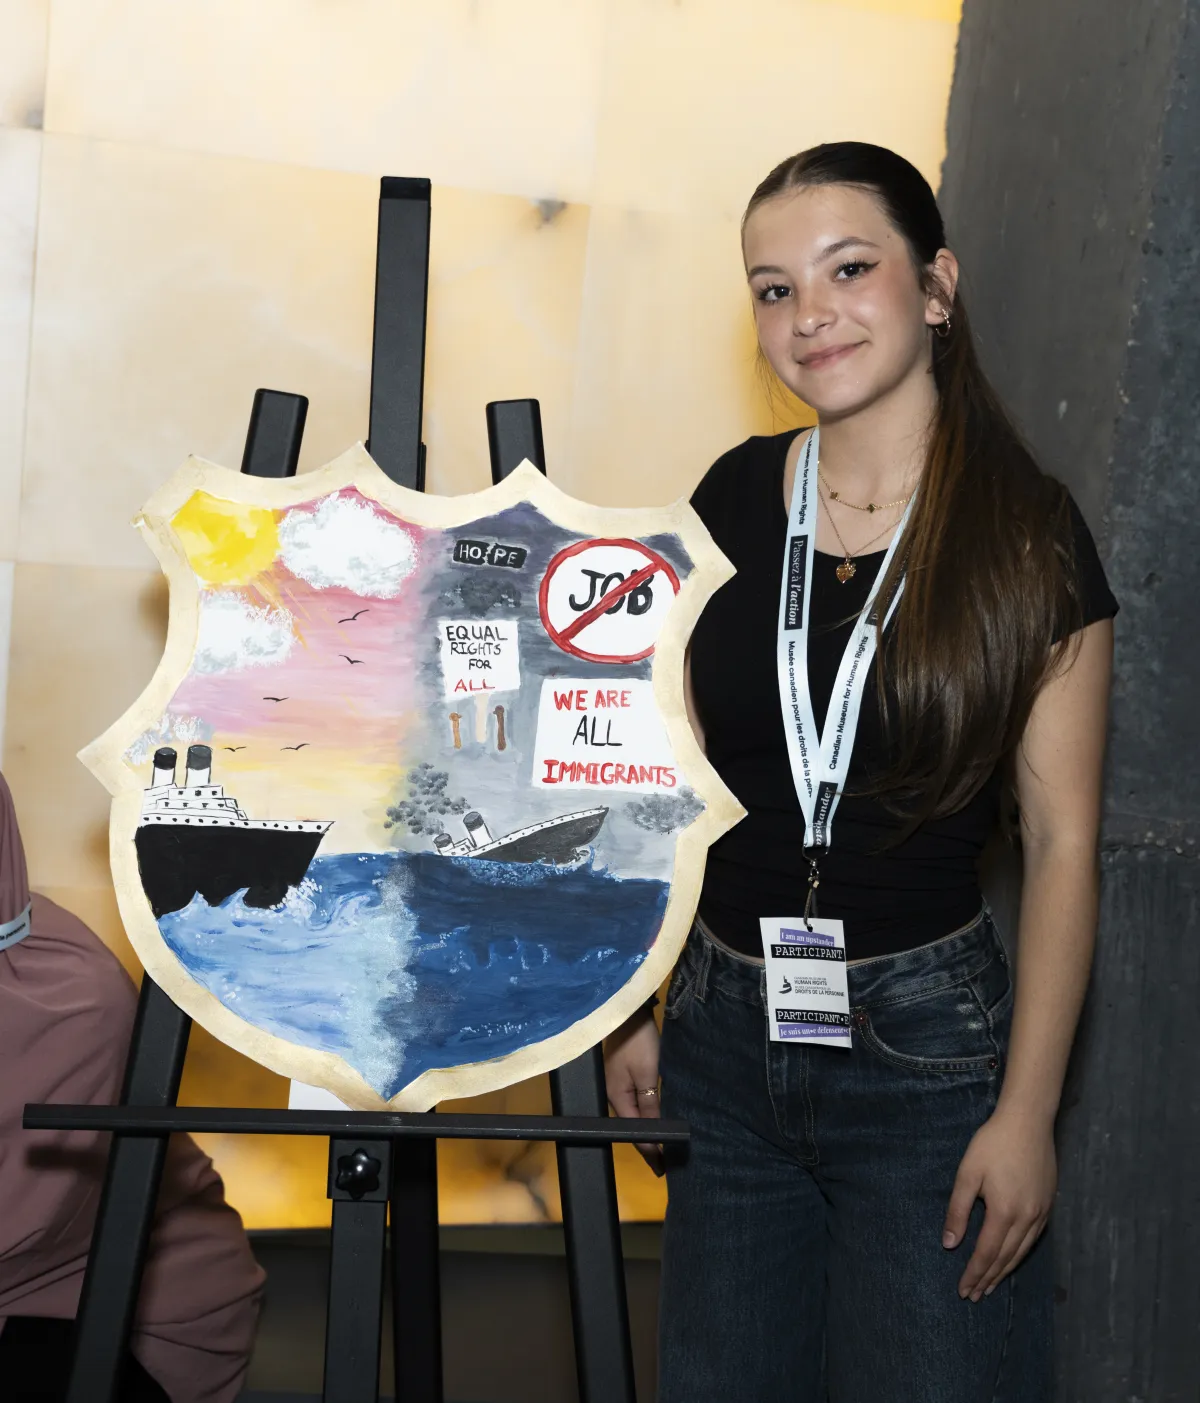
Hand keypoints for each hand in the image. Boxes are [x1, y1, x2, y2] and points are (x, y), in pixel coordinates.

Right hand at [604, 1008, 663, 1175]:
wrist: (627, 1010)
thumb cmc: (639, 1042)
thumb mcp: (648, 1074)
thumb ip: (651, 1105)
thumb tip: (656, 1136)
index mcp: (617, 1098)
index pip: (635, 1133)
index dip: (650, 1151)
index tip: (665, 1169)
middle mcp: (614, 1095)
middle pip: (632, 1126)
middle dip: (649, 1143)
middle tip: (668, 1161)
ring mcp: (616, 1084)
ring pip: (634, 1114)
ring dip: (648, 1128)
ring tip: (665, 1144)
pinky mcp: (622, 1074)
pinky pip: (635, 1100)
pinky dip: (646, 1112)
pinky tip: (656, 1116)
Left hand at [942, 1106, 1055, 1301]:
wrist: (1028, 1122)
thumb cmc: (992, 1144)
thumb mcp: (968, 1173)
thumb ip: (958, 1210)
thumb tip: (950, 1243)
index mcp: (1004, 1212)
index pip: (987, 1253)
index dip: (974, 1273)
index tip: (963, 1290)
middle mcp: (1026, 1219)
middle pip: (1005, 1258)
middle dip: (988, 1278)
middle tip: (975, 1295)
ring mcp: (1041, 1213)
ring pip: (1021, 1252)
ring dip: (1005, 1271)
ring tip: (991, 1285)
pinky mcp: (1048, 1205)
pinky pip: (1033, 1240)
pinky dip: (1020, 1255)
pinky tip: (1012, 1258)